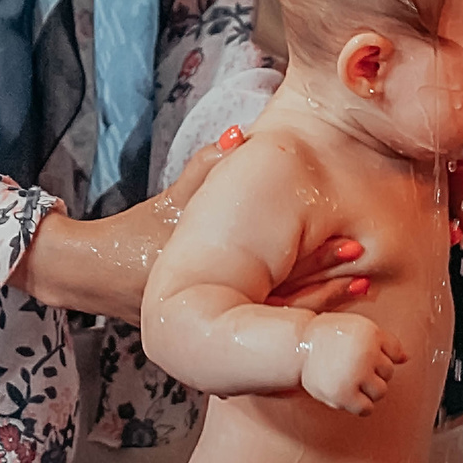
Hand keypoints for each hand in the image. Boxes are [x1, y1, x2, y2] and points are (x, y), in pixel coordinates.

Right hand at [15, 127, 361, 320]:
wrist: (95, 276)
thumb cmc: (139, 230)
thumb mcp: (176, 198)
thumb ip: (208, 167)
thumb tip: (240, 136)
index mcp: (216, 271)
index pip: (279, 268)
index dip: (320, 260)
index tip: (357, 249)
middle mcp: (220, 301)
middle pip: (287, 296)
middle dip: (328, 285)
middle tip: (368, 273)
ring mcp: (218, 319)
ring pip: (279, 318)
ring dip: (317, 305)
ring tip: (360, 292)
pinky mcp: (216, 327)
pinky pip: (263, 326)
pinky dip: (294, 317)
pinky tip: (325, 317)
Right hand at [297, 312, 405, 415]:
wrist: (299, 346)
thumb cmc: (330, 336)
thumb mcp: (360, 328)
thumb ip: (386, 342)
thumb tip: (407, 358)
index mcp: (372, 334)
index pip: (396, 352)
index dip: (382, 355)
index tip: (365, 354)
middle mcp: (366, 354)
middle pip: (389, 373)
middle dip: (376, 372)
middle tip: (355, 367)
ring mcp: (355, 375)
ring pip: (380, 392)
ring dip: (369, 390)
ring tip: (352, 380)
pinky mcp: (343, 394)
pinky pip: (366, 408)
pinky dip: (362, 405)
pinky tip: (351, 395)